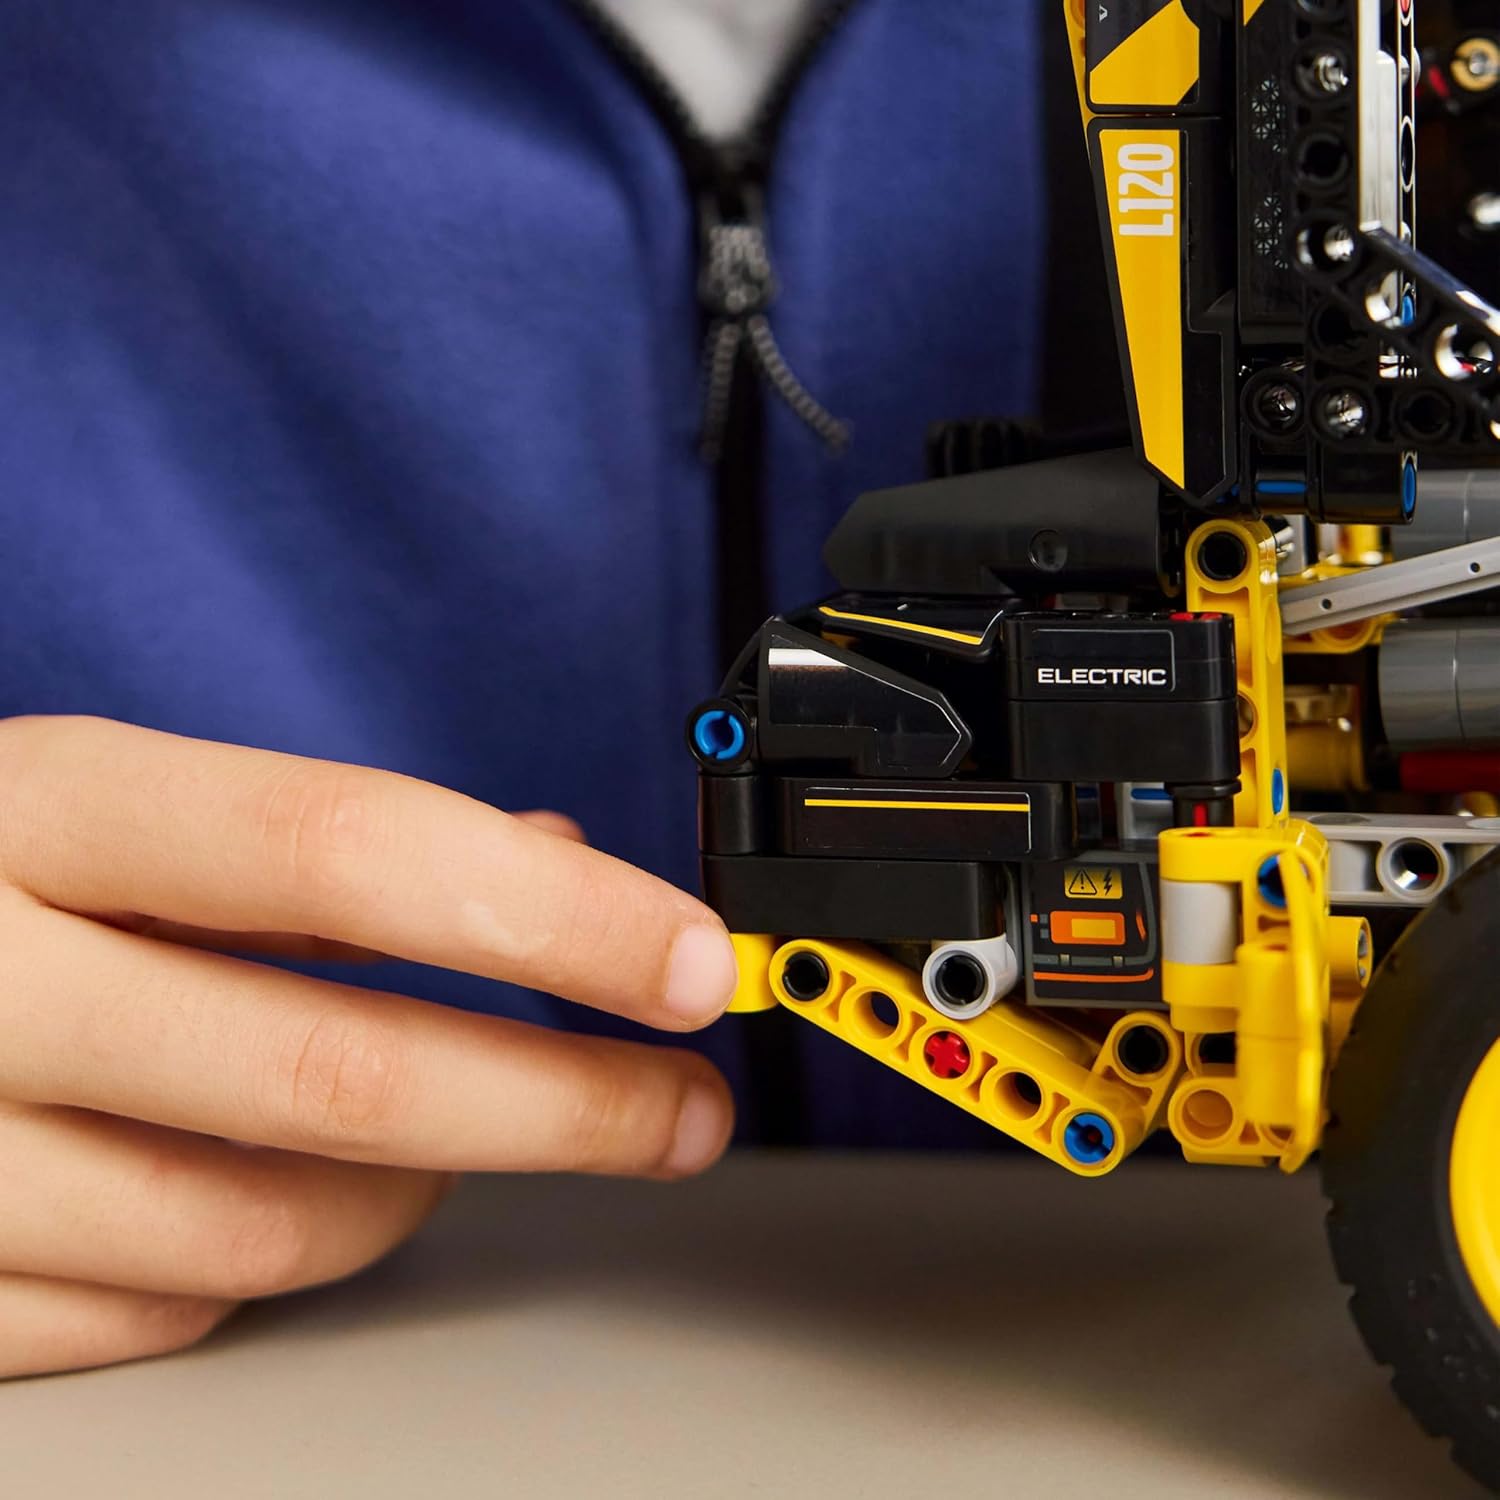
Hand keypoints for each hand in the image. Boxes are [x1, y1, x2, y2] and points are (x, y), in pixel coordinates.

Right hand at [0, 717, 737, 1377]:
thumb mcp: (132, 814)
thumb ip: (335, 848)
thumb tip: (559, 871)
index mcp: (43, 811)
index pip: (345, 850)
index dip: (545, 915)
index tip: (689, 959)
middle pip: (337, 1074)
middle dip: (560, 1104)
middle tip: (686, 1108)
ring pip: (270, 1231)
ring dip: (415, 1187)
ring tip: (462, 1129)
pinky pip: (171, 1317)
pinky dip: (265, 1262)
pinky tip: (266, 1181)